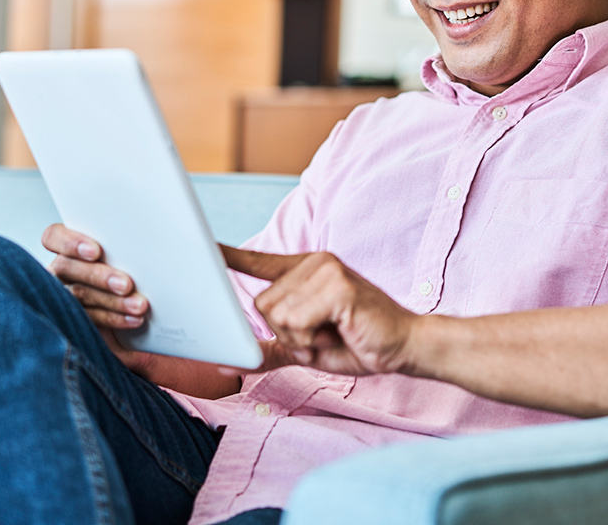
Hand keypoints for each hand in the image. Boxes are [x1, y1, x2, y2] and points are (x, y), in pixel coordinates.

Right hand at [43, 223, 150, 368]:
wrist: (133, 311)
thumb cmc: (128, 271)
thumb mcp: (123, 255)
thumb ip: (121, 247)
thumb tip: (146, 239)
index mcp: (68, 248)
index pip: (54, 237)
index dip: (70, 243)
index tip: (95, 251)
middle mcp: (60, 270)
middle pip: (67, 267)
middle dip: (98, 275)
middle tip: (126, 284)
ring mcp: (63, 296)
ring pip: (79, 295)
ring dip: (112, 300)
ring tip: (138, 304)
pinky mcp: (74, 320)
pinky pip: (89, 318)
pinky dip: (114, 318)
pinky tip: (133, 319)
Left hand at [222, 246, 416, 375]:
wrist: (404, 346)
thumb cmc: (358, 343)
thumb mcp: (305, 348)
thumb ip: (270, 349)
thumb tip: (229, 362)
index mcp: (305, 270)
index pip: (259, 261)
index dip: (229, 255)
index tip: (203, 246)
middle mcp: (314, 263)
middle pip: (262, 304)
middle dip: (286, 333)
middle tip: (320, 335)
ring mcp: (326, 271)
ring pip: (276, 314)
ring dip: (300, 338)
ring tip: (330, 333)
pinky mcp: (337, 286)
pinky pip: (295, 322)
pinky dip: (310, 339)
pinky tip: (337, 331)